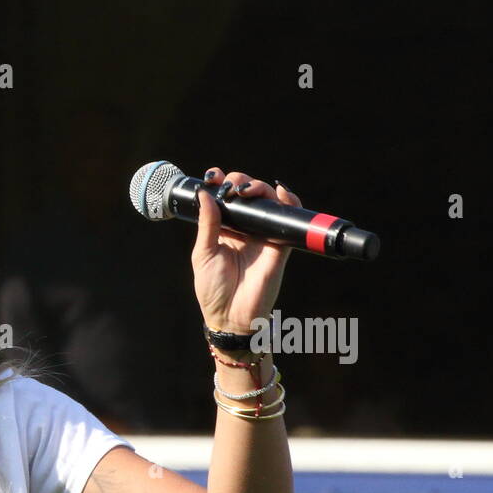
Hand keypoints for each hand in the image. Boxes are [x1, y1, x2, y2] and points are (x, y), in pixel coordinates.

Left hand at [191, 168, 303, 332]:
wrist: (230, 317)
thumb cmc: (213, 289)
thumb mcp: (204, 254)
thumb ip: (207, 224)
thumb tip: (204, 194)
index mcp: (225, 230)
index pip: (226, 198)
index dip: (222, 182)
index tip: (213, 175)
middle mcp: (245, 229)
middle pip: (248, 194)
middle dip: (240, 181)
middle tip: (231, 186)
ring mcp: (263, 235)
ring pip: (268, 201)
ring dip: (260, 187)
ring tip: (246, 189)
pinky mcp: (280, 245)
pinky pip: (289, 219)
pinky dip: (288, 202)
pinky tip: (279, 193)